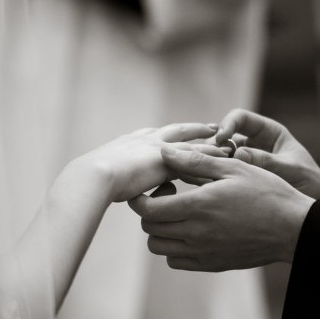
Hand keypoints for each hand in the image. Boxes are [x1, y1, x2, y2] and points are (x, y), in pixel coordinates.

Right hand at [73, 122, 218, 202]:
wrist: (94, 176)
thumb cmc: (91, 181)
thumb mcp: (106, 178)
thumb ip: (119, 180)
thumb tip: (125, 191)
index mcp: (130, 142)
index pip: (154, 136)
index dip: (168, 136)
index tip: (180, 134)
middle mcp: (146, 139)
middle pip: (176, 131)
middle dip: (194, 129)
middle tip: (212, 128)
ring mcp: (158, 147)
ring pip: (191, 142)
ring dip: (209, 143)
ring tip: (228, 144)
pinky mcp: (168, 159)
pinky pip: (196, 157)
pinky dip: (212, 158)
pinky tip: (227, 161)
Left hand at [128, 144, 314, 271]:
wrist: (293, 229)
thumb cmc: (267, 193)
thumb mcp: (233, 168)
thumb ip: (194, 161)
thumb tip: (163, 152)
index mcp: (198, 206)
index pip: (148, 210)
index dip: (140, 198)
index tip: (154, 186)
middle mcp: (196, 233)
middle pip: (149, 228)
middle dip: (150, 210)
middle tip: (169, 195)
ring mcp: (202, 252)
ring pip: (159, 247)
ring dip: (160, 230)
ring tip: (178, 213)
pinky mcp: (210, 264)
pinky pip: (176, 260)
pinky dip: (174, 247)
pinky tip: (190, 230)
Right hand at [215, 109, 319, 207]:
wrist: (312, 213)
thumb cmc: (311, 185)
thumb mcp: (292, 171)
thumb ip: (268, 162)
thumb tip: (237, 155)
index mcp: (269, 133)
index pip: (241, 118)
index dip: (228, 124)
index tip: (220, 139)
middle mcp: (253, 144)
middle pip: (224, 136)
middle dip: (213, 145)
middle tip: (207, 160)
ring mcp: (244, 162)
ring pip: (218, 155)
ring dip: (210, 162)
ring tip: (205, 174)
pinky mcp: (237, 179)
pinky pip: (221, 173)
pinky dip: (212, 176)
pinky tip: (207, 185)